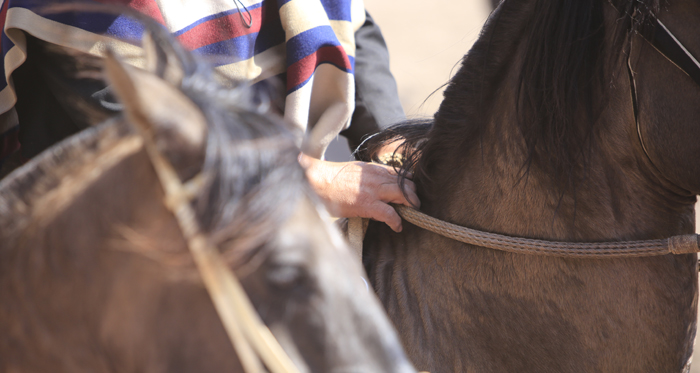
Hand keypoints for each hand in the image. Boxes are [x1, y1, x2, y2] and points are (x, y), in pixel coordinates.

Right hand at [299, 153, 419, 231]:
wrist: (317, 182)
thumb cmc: (329, 179)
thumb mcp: (352, 170)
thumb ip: (366, 176)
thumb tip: (373, 186)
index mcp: (372, 168)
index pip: (398, 173)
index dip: (407, 183)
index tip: (409, 190)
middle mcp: (376, 177)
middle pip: (405, 183)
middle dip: (413, 193)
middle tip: (414, 203)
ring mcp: (373, 190)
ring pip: (403, 195)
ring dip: (410, 205)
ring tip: (410, 213)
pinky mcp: (368, 204)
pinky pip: (390, 213)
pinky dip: (396, 221)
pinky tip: (397, 227)